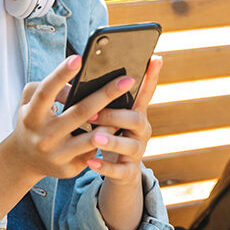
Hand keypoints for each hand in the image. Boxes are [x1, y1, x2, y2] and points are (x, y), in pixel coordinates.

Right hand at [6, 55, 138, 180]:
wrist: (24, 159)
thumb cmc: (32, 120)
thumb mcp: (29, 102)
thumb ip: (49, 88)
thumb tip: (78, 84)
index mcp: (31, 115)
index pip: (46, 91)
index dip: (61, 74)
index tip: (79, 58)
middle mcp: (43, 136)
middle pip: (79, 112)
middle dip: (105, 95)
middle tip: (126, 79)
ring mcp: (57, 154)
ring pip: (91, 137)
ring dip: (112, 121)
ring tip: (132, 104)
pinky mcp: (68, 168)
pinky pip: (93, 152)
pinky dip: (107, 139)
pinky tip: (120, 127)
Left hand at [86, 55, 162, 184]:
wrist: (117, 172)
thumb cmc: (109, 134)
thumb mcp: (107, 117)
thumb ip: (100, 101)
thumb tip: (75, 77)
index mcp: (135, 112)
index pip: (145, 91)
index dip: (151, 75)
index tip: (154, 57)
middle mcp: (141, 130)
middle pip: (135, 118)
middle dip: (114, 114)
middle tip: (92, 113)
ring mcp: (137, 152)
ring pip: (130, 145)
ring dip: (112, 140)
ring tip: (95, 137)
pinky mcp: (129, 172)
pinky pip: (120, 170)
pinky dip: (105, 167)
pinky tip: (90, 162)